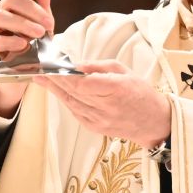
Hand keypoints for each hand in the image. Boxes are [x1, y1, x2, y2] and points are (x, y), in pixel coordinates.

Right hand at [0, 0, 53, 116]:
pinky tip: (23, 44)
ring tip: (40, 33)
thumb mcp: (44, 19)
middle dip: (32, 10)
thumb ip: (43, 3)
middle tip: (48, 23)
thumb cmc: (37, 34)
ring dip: (22, 24)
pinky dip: (9, 41)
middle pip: (9, 0)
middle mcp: (2, 9)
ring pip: (0, 17)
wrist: (31, 61)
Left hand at [33, 61, 170, 146]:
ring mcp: (100, 120)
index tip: (52, 65)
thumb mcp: (124, 70)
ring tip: (41, 79)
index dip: (65, 75)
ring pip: (71, 103)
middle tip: (39, 69)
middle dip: (54, 80)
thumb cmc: (140, 92)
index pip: (83, 83)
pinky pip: (75, 112)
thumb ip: (98, 67)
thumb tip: (76, 64)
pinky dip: (65, 101)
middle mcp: (106, 107)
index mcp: (117, 89)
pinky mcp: (95, 128)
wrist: (153, 122)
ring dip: (55, 91)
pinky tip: (57, 92)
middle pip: (73, 92)